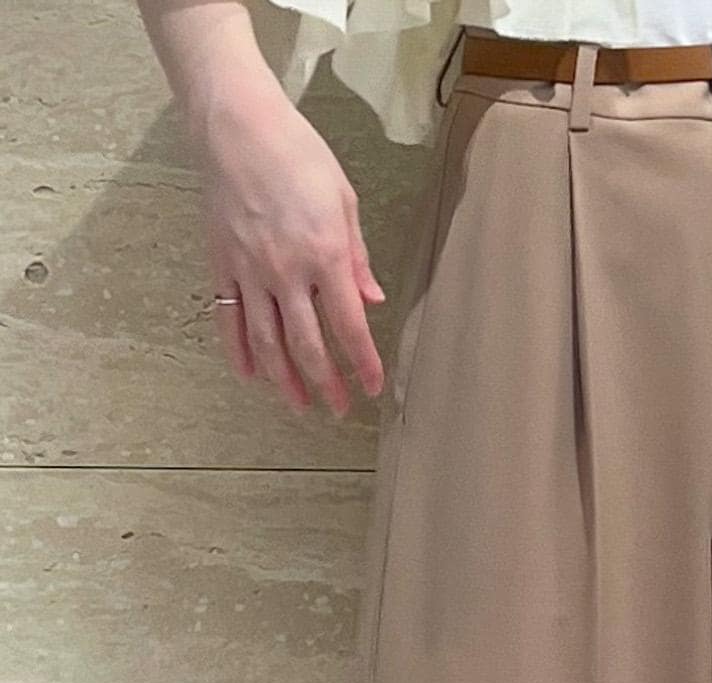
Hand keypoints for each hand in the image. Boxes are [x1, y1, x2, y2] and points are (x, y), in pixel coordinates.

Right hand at [191, 74, 385, 416]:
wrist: (236, 125)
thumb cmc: (296, 153)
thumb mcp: (343, 199)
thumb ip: (357, 257)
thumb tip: (372, 301)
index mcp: (325, 255)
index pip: (350, 326)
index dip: (363, 363)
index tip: (372, 387)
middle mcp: (287, 272)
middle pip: (308, 346)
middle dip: (326, 384)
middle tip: (338, 409)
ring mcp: (250, 271)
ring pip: (268, 343)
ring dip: (285, 380)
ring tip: (299, 404)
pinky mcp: (222, 264)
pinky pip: (229, 320)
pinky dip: (239, 352)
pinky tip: (250, 376)